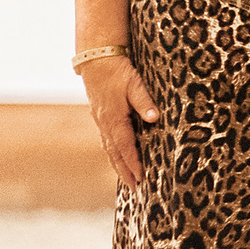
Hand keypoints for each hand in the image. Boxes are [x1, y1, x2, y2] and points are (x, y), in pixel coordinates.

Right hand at [82, 56, 159, 189]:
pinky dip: (113, 152)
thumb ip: (144, 102)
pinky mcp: (100, 115)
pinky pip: (107, 139)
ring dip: (118, 164)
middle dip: (125, 172)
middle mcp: (105, 123)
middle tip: (134, 190)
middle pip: (115, 153)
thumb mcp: (134, 84)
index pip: (125, 147)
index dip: (133, 163)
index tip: (140, 179)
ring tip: (127, 179)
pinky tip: (118, 156)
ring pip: (109, 148)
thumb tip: (154, 118)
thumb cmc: (117, 70)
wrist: (96, 58)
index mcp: (114, 118)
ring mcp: (101, 120)